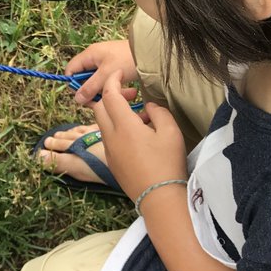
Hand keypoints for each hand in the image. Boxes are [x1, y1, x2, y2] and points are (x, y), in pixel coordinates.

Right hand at [66, 40, 138, 104]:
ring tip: (123, 96)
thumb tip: (77, 99)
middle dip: (93, 92)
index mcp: (89, 55)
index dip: (74, 84)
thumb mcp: (107, 75)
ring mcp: (106, 63)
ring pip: (98, 83)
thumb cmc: (128, 60)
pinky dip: (117, 89)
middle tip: (103, 101)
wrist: (153, 53)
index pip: (71, 70)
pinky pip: (110, 82)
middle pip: (84, 79)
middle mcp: (95, 58)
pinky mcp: (116, 68)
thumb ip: (91, 87)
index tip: (84, 96)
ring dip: (107, 92)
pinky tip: (130, 93)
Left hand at [91, 71, 186, 199]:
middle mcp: (110, 137)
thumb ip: (159, 112)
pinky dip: (117, 129)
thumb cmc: (167, 163)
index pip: (109, 95)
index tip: (119, 73)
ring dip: (116, 114)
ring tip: (142, 118)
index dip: (112, 80)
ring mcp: (109, 151)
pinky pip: (109, 138)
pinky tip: (138, 136)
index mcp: (123, 126)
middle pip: (99, 108)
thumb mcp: (171, 132)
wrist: (158, 197)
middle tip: (131, 95)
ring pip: (104, 124)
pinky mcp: (112, 162)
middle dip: (111, 96)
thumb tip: (149, 106)